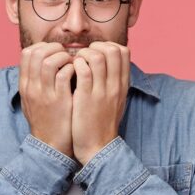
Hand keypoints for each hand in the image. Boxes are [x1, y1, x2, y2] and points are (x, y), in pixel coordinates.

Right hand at [19, 42, 74, 156]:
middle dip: (54, 48)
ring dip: (64, 57)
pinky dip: (72, 68)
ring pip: (49, 61)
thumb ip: (35, 80)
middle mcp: (32, 87)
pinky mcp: (60, 101)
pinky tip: (78, 73)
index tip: (55, 51)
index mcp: (25, 85)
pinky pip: (63, 75)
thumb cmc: (46, 120)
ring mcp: (45, 94)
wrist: (51, 146)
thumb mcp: (32, 100)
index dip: (43, 46)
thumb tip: (44, 61)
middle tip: (66, 54)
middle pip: (36, 53)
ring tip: (73, 62)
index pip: (27, 53)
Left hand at [71, 42, 129, 164]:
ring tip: (76, 62)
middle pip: (113, 50)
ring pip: (97, 57)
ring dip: (83, 54)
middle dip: (96, 46)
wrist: (98, 148)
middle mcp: (114, 86)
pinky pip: (83, 71)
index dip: (108, 46)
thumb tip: (106, 64)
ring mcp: (101, 91)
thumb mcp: (115, 101)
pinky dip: (76, 65)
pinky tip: (70, 72)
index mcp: (122, 85)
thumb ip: (113, 82)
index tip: (95, 53)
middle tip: (84, 55)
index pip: (123, 52)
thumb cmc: (102, 123)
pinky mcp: (86, 98)